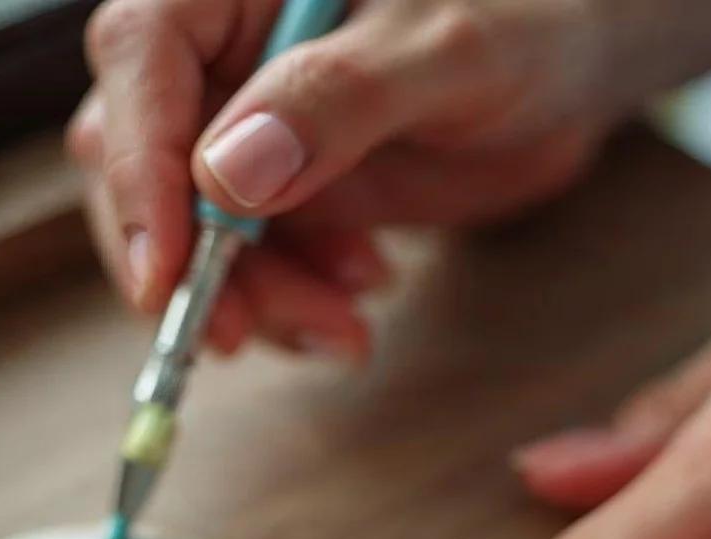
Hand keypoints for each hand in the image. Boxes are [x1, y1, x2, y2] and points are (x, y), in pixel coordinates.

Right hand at [67, 0, 608, 357]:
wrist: (574, 74)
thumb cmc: (525, 23)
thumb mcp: (445, 54)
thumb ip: (340, 102)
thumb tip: (228, 172)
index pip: (140, 58)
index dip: (136, 168)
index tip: (165, 270)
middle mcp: (225, 54)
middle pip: (143, 161)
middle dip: (190, 264)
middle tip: (241, 335)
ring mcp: (249, 129)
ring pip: (191, 232)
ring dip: (254, 301)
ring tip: (343, 328)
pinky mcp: (284, 192)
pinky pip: (252, 264)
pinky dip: (293, 302)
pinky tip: (358, 296)